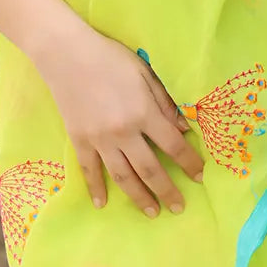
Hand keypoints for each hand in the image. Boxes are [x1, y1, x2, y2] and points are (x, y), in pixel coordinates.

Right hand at [37, 23, 203, 217]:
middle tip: (178, 207)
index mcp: (144, 113)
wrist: (67, 54)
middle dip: (167, 191)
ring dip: (139, 197)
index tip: (199, 177)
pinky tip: (102, 204)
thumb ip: (165, 103)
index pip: (173, 146)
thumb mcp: (145, 73)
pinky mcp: (79, 140)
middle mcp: (124, 132)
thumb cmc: (111, 58)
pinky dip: (96, 188)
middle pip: (150, 169)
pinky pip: (89, 170)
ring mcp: (99, 140)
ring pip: (123, 176)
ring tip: (152, 212)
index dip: (189, 163)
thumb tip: (184, 129)